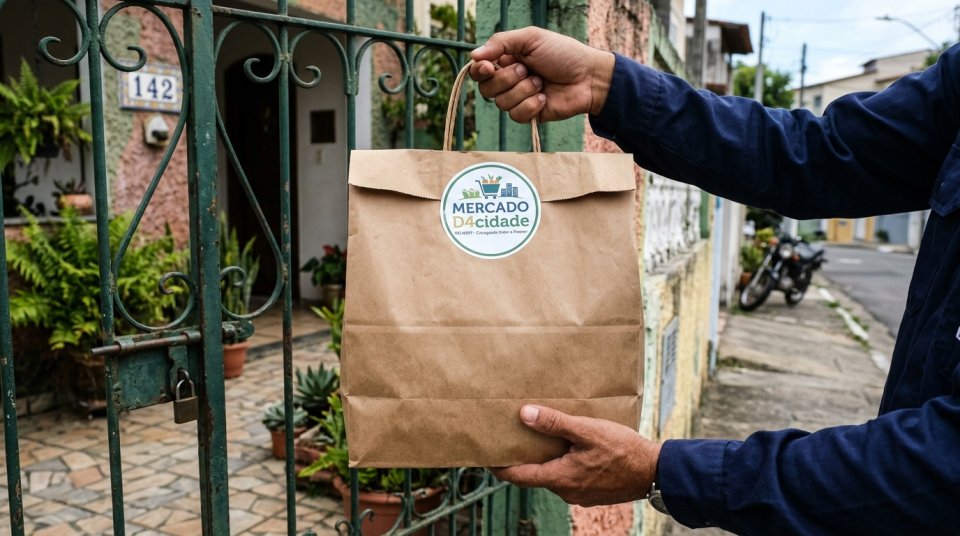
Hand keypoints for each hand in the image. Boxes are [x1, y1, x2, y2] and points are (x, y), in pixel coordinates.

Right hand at [469, 27, 614, 122]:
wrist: (588, 77)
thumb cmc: (563, 53)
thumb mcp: (531, 39)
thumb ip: (501, 42)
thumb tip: (473, 55)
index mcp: (506, 60)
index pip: (478, 70)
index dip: (479, 71)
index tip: (488, 67)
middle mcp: (508, 80)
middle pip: (486, 89)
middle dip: (507, 79)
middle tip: (527, 70)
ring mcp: (518, 99)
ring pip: (501, 103)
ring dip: (523, 91)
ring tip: (541, 82)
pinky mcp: (528, 115)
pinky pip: (516, 115)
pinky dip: (531, 105)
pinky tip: (544, 97)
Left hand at [490, 405, 660, 506]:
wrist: (657, 472)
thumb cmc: (623, 450)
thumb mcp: (587, 430)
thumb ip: (554, 423)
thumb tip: (524, 415)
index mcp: (560, 478)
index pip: (518, 476)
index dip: (499, 467)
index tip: (486, 455)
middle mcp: (566, 491)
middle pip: (535, 475)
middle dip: (524, 457)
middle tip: (514, 436)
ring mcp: (580, 495)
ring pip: (553, 476)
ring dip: (547, 459)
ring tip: (543, 435)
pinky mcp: (592, 492)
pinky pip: (569, 478)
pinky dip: (563, 463)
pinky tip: (570, 446)